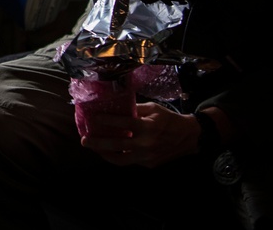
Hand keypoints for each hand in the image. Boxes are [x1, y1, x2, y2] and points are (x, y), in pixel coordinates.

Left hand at [79, 102, 199, 167]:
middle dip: (97, 143)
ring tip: (94, 149)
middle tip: (84, 140)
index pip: (123, 124)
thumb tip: (115, 107)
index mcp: (147, 127)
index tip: (93, 118)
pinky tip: (109, 152)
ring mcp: (147, 157)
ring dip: (105, 154)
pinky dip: (118, 157)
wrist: (189, 137)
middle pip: (116, 145)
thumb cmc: (168, 119)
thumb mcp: (153, 109)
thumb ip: (135, 109)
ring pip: (120, 160)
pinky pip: (129, 162)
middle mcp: (146, 144)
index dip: (106, 120)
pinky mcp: (149, 165)